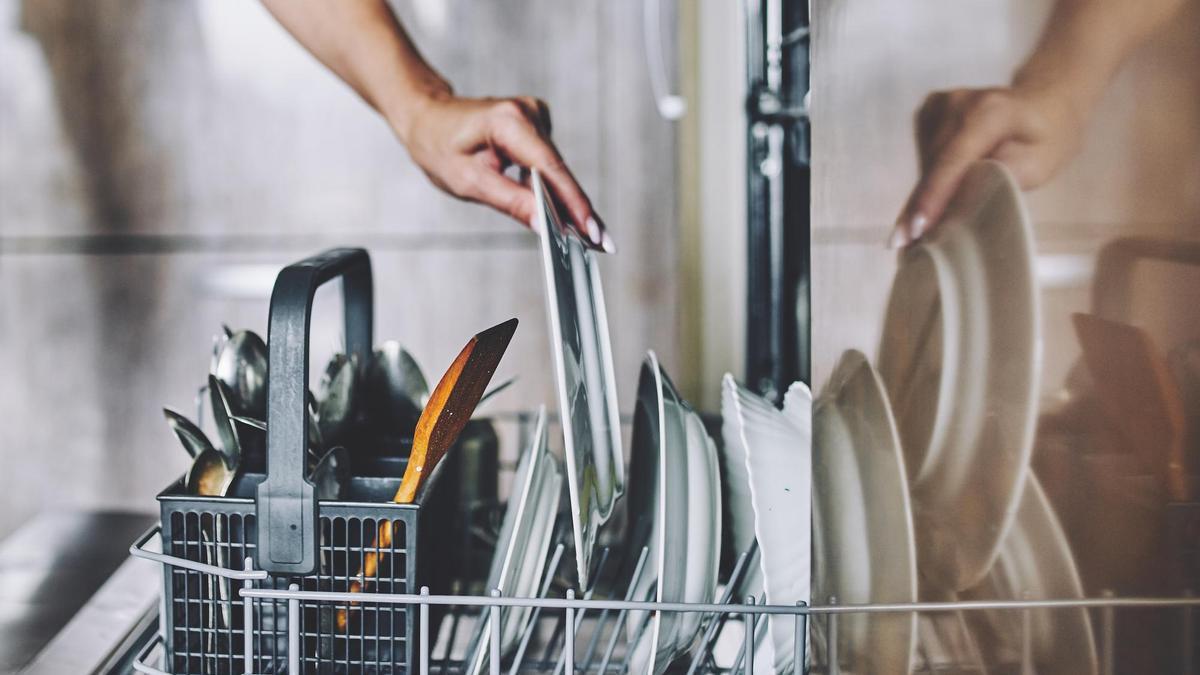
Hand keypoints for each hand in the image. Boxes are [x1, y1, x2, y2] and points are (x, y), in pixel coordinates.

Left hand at [398, 93, 612, 251]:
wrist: (428, 118)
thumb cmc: (439, 146)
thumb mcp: (469, 182)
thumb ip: (511, 202)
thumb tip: (545, 223)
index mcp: (508, 122)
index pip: (550, 168)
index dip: (574, 203)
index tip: (593, 232)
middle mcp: (528, 112)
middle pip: (559, 170)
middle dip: (577, 209)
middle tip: (601, 244)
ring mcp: (535, 116)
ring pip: (556, 169)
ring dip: (565, 201)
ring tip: (583, 235)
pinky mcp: (536, 125)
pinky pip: (549, 163)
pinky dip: (552, 187)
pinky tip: (559, 211)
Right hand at [890, 85, 1084, 247]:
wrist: (1044, 103)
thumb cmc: (1047, 138)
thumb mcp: (1039, 165)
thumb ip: (1002, 179)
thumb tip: (960, 199)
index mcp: (992, 111)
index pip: (953, 159)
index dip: (933, 196)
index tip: (916, 229)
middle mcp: (960, 101)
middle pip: (934, 163)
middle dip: (922, 204)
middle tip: (908, 243)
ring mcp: (942, 102)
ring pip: (924, 160)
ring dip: (923, 193)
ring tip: (918, 226)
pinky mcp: (931, 108)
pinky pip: (923, 151)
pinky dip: (929, 175)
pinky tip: (941, 186)